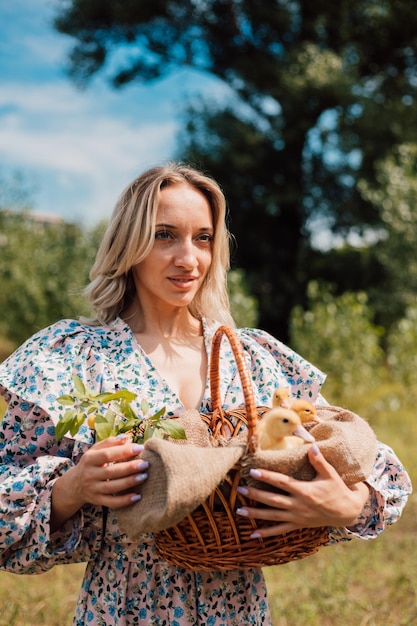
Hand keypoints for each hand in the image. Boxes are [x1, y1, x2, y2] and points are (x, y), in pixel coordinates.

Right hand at [51, 436, 147, 531]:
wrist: (74, 484)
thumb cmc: (91, 463)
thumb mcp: (95, 450)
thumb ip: (110, 443)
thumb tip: (127, 438)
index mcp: (89, 459)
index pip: (107, 455)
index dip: (124, 451)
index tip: (140, 448)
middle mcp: (89, 475)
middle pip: (111, 472)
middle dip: (130, 468)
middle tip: (146, 464)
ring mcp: (93, 489)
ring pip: (112, 487)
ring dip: (130, 482)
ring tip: (144, 476)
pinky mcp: (97, 501)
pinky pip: (112, 503)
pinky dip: (125, 501)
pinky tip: (138, 496)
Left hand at [236, 444, 369, 537]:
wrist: (348, 512)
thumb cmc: (338, 489)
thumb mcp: (331, 474)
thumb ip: (319, 461)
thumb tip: (312, 446)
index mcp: (305, 491)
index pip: (282, 482)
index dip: (267, 477)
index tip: (253, 471)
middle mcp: (299, 506)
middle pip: (273, 500)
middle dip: (255, 495)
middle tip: (239, 489)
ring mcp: (297, 517)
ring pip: (273, 516)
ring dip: (255, 514)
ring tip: (239, 511)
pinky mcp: (299, 525)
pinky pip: (280, 530)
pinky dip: (266, 534)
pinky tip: (253, 535)